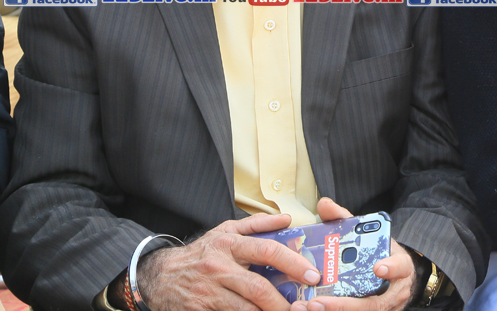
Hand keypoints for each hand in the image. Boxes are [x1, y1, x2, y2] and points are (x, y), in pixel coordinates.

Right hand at [139, 214, 320, 310]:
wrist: (159, 277)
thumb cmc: (200, 254)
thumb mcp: (225, 231)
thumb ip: (257, 224)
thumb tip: (287, 219)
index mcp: (229, 244)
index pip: (267, 251)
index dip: (293, 263)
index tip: (312, 275)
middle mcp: (218, 267)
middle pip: (258, 288)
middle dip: (283, 302)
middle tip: (302, 307)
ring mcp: (207, 292)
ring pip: (245, 309)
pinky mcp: (199, 310)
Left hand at [295, 198, 417, 310]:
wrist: (397, 278)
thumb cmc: (382, 255)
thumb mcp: (371, 236)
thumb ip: (347, 220)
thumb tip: (324, 204)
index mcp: (399, 267)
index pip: (400, 267)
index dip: (391, 268)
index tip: (377, 268)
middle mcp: (393, 292)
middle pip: (372, 303)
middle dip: (344, 304)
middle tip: (318, 301)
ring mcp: (383, 308)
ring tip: (309, 307)